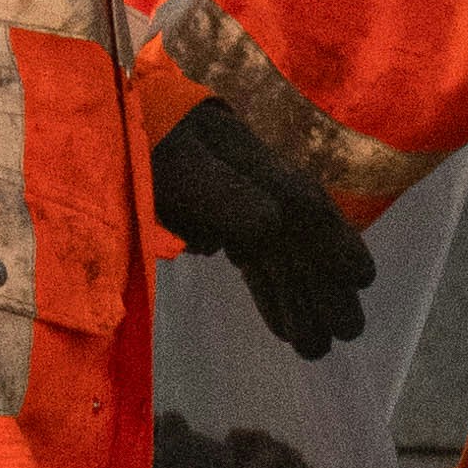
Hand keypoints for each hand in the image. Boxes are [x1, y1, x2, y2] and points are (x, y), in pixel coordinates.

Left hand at [151, 99, 373, 359]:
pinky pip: (251, 257)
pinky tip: (282, 326)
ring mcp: (233, 197)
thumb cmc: (137, 138)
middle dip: (324, 285)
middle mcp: (249, 178)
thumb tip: (272, 224)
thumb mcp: (173, 161)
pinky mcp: (212, 215)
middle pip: (298, 234)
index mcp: (244, 156)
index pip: (301, 200)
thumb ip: (220, 190)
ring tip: (315, 348)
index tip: (363, 278)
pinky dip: (267, 291)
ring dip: (299, 298)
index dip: (335, 239)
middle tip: (348, 333)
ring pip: (277, 253)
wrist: (104, 119)